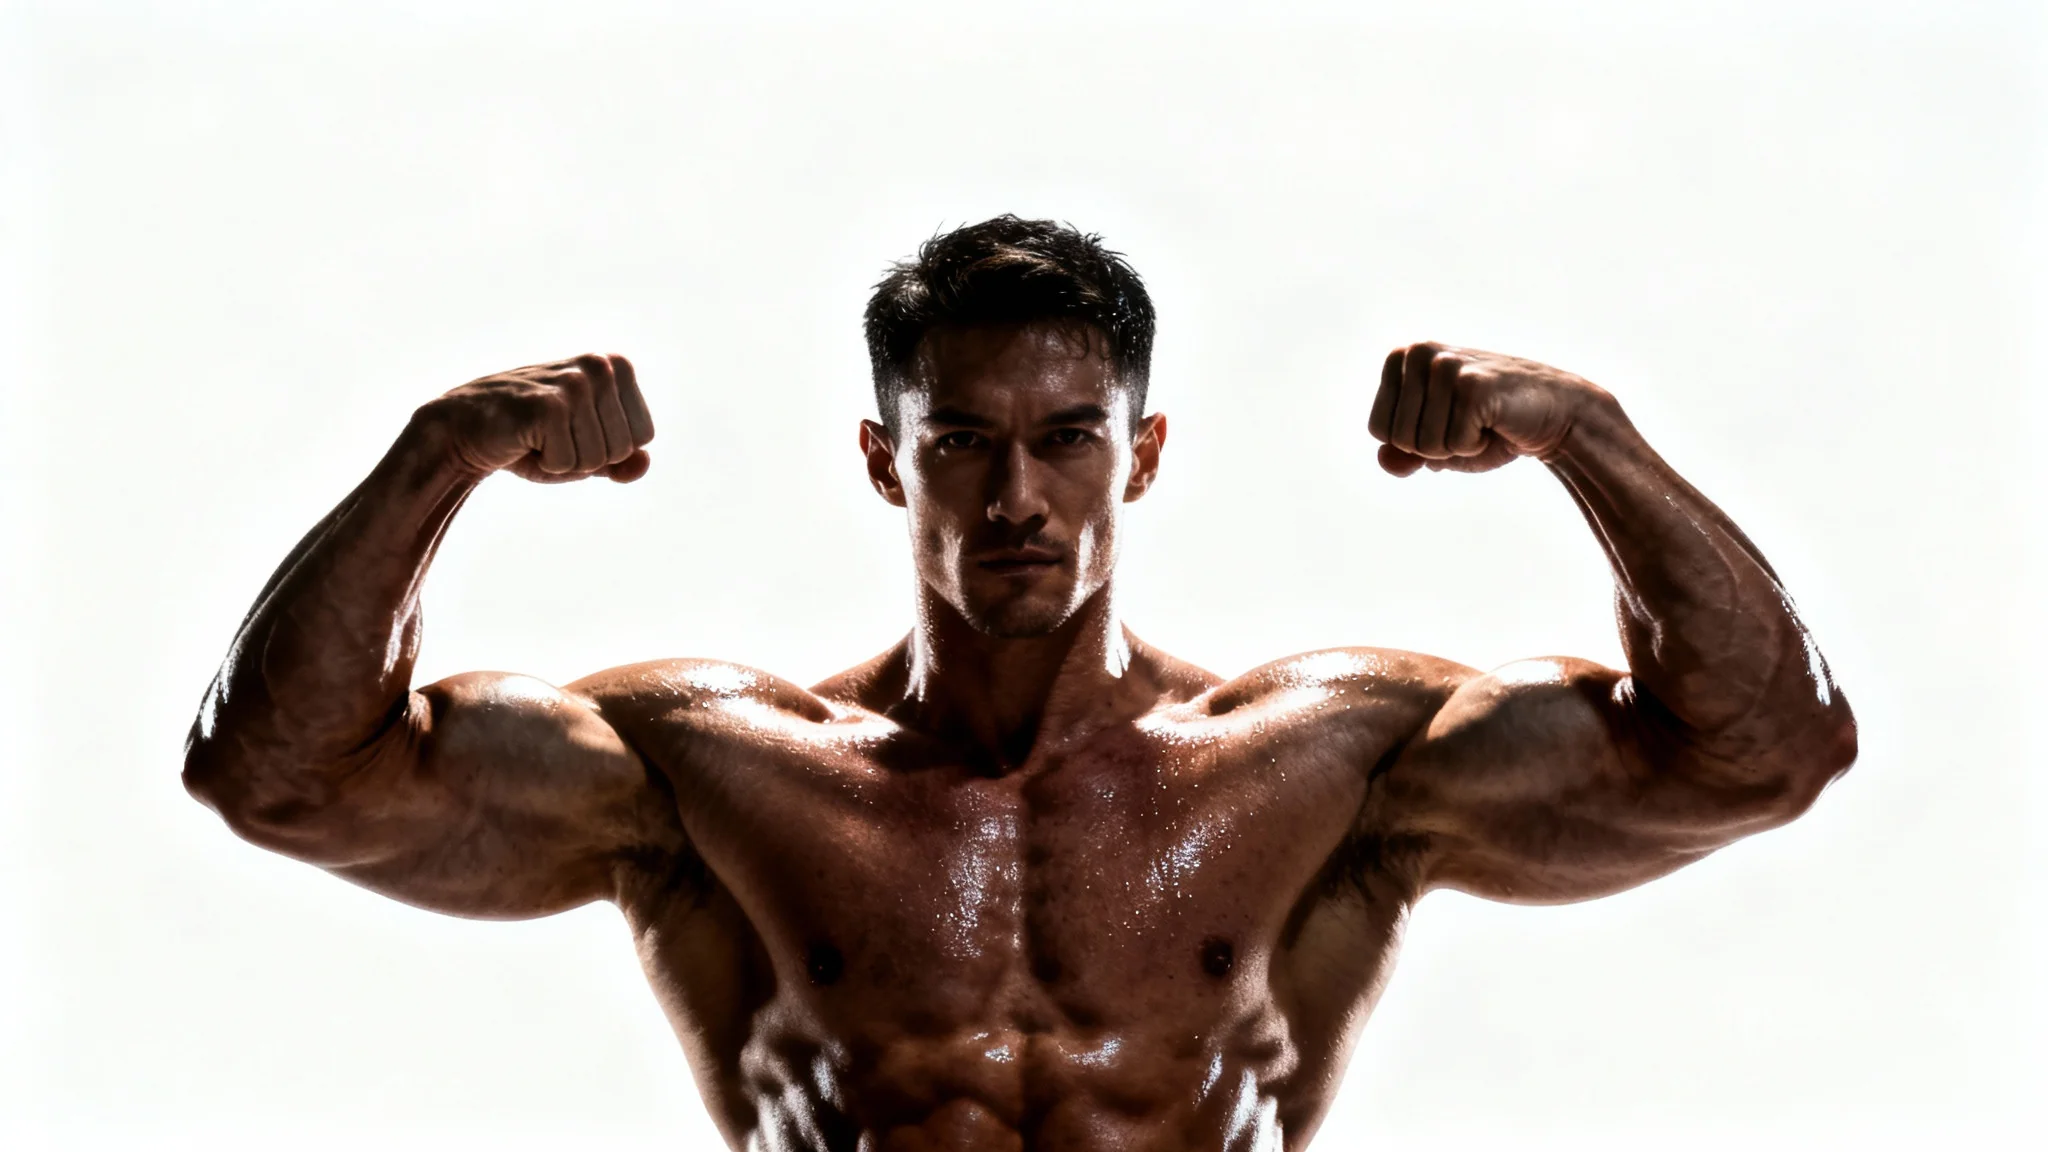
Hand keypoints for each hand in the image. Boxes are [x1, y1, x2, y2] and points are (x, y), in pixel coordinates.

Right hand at [415, 353, 655, 482]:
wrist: (466, 428)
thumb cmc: (532, 438)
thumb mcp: (586, 451)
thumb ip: (621, 460)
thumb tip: (644, 463)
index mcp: (616, 366)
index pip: (644, 437)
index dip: (609, 450)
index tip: (576, 431)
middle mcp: (599, 366)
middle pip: (623, 449)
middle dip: (588, 458)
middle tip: (552, 436)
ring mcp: (573, 383)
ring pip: (597, 459)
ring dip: (565, 461)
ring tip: (538, 437)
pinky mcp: (547, 405)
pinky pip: (568, 464)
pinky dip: (545, 464)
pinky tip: (523, 440)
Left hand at [1367, 342, 1605, 476]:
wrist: (1554, 414)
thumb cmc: (1490, 427)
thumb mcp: (1437, 444)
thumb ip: (1403, 454)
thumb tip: (1385, 461)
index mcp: (1402, 359)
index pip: (1379, 430)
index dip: (1414, 443)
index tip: (1446, 422)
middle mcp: (1420, 353)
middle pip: (1399, 439)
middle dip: (1435, 447)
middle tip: (1469, 424)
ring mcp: (1446, 366)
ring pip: (1424, 446)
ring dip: (1457, 448)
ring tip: (1482, 422)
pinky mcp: (1473, 385)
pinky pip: (1455, 445)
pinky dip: (1476, 448)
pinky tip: (1496, 424)